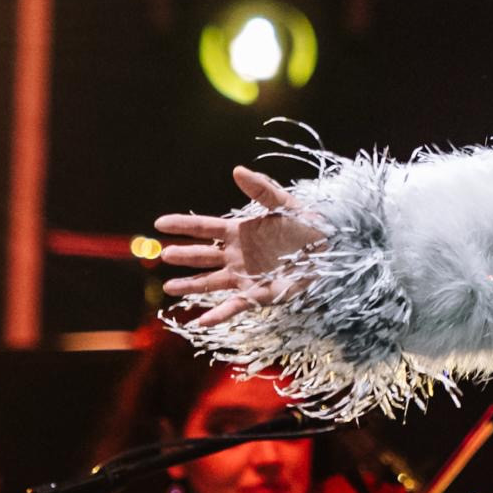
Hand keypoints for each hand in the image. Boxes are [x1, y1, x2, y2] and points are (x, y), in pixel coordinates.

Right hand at [151, 169, 326, 330]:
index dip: (181, 225)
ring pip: (210, 282)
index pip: (204, 227)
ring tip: (169, 288)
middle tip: (163, 254)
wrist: (334, 251)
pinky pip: (233, 306)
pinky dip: (217, 315)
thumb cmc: (309, 225)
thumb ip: (261, 190)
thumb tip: (236, 170)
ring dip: (190, 285)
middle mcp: (237, 255)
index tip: (159, 223)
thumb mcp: (285, 205)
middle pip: (202, 255)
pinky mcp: (258, 295)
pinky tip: (200, 322)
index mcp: (240, 231)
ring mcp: (245, 276)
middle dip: (183, 255)